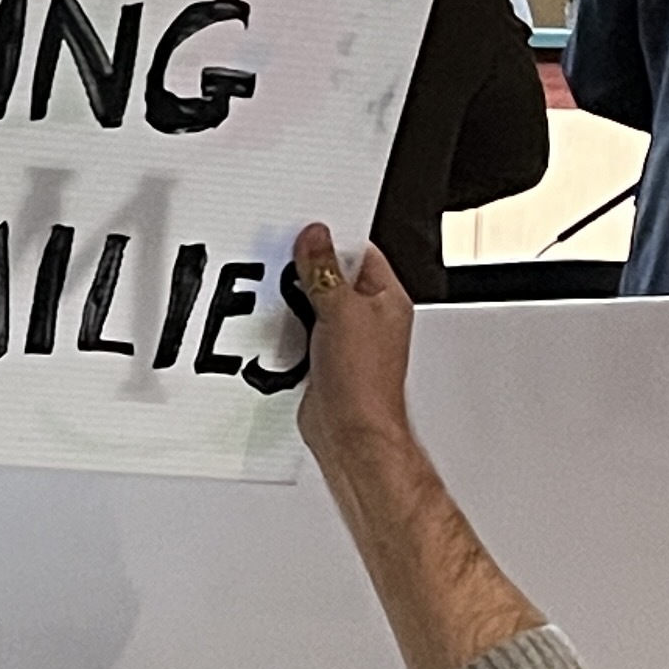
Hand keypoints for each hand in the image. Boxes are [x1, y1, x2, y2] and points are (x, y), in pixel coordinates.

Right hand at [290, 220, 417, 486]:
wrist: (350, 432)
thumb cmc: (363, 382)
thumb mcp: (341, 310)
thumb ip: (325, 271)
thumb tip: (316, 238)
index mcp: (387, 299)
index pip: (360, 253)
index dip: (332, 241)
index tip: (304, 236)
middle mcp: (369, 318)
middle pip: (334, 277)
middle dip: (308, 272)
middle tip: (288, 268)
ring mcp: (346, 340)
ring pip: (314, 305)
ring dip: (295, 303)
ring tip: (285, 303)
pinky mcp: (324, 359)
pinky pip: (301, 331)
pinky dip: (288, 329)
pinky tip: (281, 331)